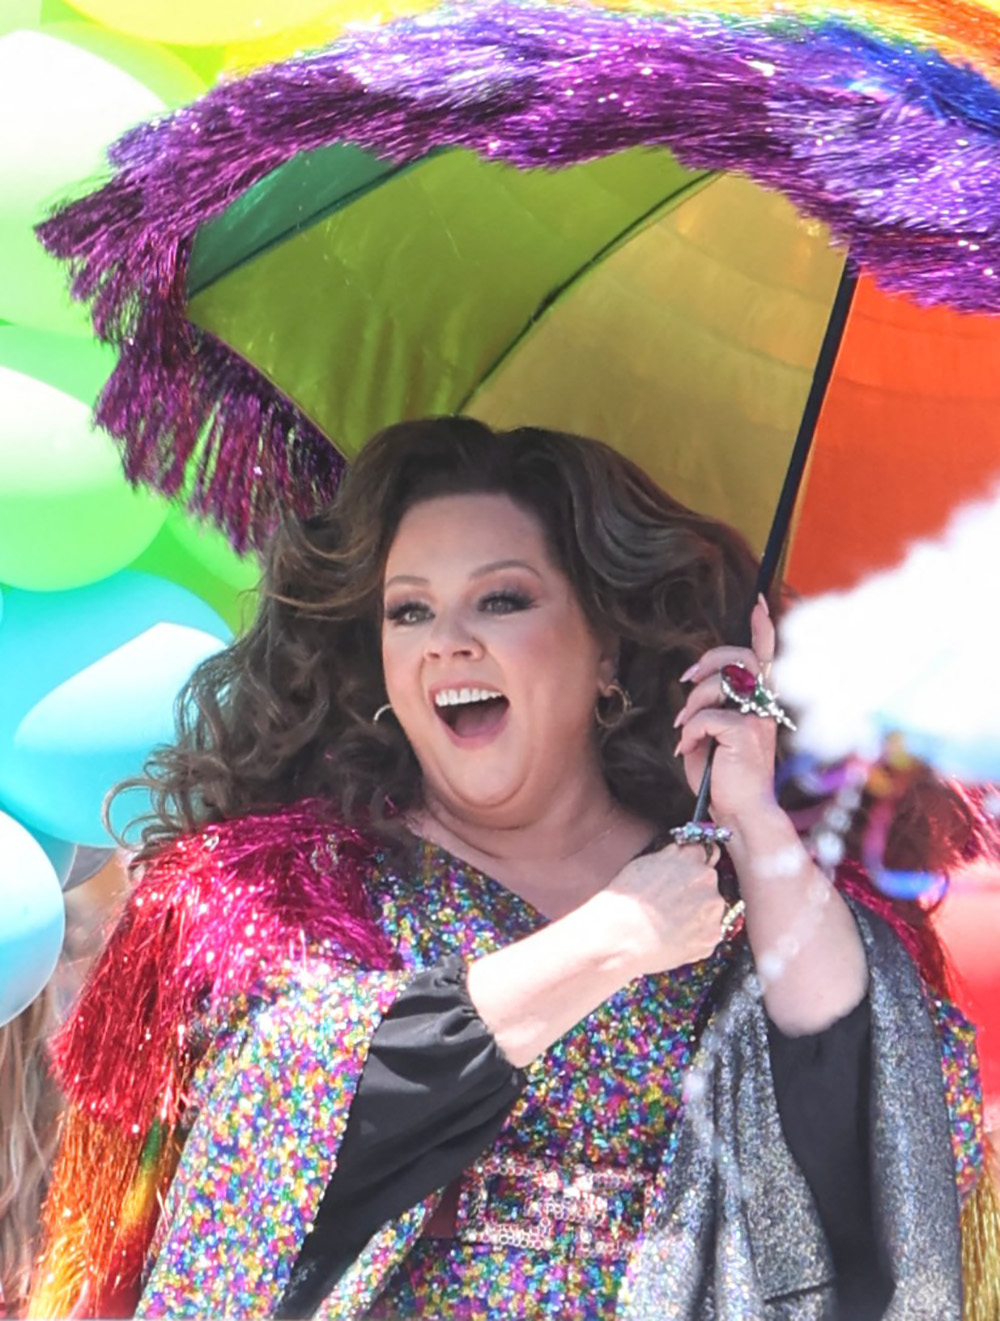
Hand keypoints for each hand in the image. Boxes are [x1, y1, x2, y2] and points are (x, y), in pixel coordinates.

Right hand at [593, 842, 724, 976]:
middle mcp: (707, 880)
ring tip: (670, 924)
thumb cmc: (624, 901)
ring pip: (710, 909)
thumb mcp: (642, 864)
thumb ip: (668, 857)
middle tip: (671, 904)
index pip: (702, 853)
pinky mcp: (713, 936)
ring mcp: (713, 909)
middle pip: (708, 881)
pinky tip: (675, 938)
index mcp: (690, 857)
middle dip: (695, 890)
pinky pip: (708, 933)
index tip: (683, 874)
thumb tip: (677, 856)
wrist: (621, 937)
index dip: (690, 865)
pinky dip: (696, 936)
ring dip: (698, 914)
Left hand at [673, 596, 778, 828]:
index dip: (762, 629)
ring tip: (683, 730)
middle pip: (741, 659)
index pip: (767, 658)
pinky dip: (690, 731)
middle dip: (710, 660)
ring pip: (720, 685)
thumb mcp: (713, 738)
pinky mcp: (746, 733)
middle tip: (687, 679)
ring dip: (693, 705)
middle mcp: (765, 708)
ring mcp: (759, 719)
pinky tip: (686, 749)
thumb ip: (710, 710)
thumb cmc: (724, 779)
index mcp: (761, 706)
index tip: (757, 602)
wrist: (741, 815)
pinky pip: (708, 717)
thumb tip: (693, 691)